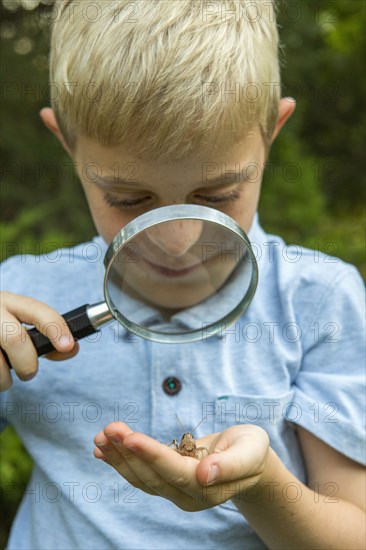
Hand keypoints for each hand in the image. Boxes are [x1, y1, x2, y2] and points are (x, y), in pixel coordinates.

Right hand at [0, 291, 77, 390]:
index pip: (37, 310)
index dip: (56, 328)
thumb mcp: (20, 324)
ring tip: (5, 378)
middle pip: (15, 338)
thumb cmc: (1, 330)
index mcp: (10, 302)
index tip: (67, 346)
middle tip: (29, 372)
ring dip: (6, 379)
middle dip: (28, 363)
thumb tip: (71, 348)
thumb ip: (47, 336)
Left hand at [93, 422, 269, 511]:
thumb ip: (230, 464)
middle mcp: (187, 495)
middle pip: (152, 476)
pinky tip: (103, 451)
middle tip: (108, 429)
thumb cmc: (251, 451)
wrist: (248, 462)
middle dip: (128, 452)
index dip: (151, 455)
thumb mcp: (250, 451)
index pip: (174, 471)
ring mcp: (175, 492)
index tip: (129, 437)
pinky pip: (140, 474)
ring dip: (118, 457)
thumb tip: (205, 474)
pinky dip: (120, 461)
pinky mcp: (166, 483)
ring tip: (100, 437)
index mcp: (209, 488)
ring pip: (141, 477)